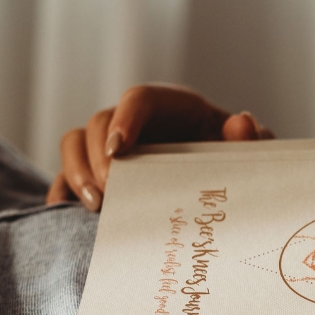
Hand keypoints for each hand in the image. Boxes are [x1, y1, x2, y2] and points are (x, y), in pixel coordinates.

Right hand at [47, 84, 272, 210]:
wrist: (228, 193)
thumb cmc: (240, 167)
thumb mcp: (253, 155)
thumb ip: (253, 141)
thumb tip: (242, 122)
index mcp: (175, 107)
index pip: (140, 98)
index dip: (125, 117)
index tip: (119, 150)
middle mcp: (138, 122)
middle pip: (99, 121)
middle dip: (97, 157)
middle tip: (109, 194)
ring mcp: (114, 148)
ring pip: (75, 142)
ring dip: (75, 172)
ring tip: (95, 207)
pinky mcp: (100, 174)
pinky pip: (65, 175)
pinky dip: (61, 193)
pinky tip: (68, 217)